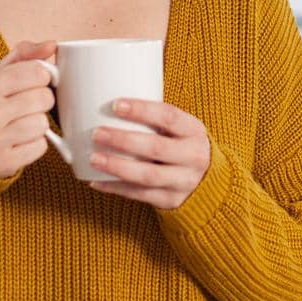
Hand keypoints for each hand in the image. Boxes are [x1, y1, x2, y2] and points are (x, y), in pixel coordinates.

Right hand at [0, 40, 56, 178]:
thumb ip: (24, 56)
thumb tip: (52, 45)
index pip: (38, 72)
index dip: (42, 77)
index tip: (33, 82)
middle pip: (43, 98)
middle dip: (41, 101)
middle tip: (27, 105)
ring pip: (43, 124)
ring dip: (38, 124)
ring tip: (21, 123)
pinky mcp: (2, 163)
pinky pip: (40, 147)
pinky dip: (35, 144)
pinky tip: (19, 140)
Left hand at [88, 99, 211, 208]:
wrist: (208, 180)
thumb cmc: (182, 145)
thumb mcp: (181, 128)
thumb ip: (155, 118)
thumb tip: (107, 99)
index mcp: (194, 131)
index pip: (169, 116)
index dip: (142, 110)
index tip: (115, 105)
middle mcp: (193, 156)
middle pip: (156, 148)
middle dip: (123, 140)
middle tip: (97, 133)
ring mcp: (184, 181)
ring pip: (148, 175)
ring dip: (117, 167)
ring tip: (93, 158)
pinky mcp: (171, 200)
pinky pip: (140, 195)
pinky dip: (116, 188)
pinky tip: (96, 181)